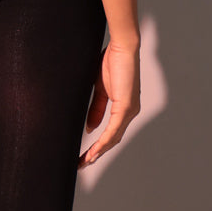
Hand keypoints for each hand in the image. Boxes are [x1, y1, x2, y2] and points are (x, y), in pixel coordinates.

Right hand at [78, 40, 140, 169]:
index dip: (98, 145)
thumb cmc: (112, 61)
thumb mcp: (100, 89)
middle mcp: (130, 112)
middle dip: (97, 153)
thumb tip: (90, 128)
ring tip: (85, 161)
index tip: (85, 155)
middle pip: (112, 140)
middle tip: (81, 164)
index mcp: (124, 107)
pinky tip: (94, 151)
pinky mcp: (126, 107)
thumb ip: (96, 109)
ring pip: (113, 138)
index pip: (111, 132)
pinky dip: (103, 142)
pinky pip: (113, 130)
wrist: (122, 47)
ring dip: (98, 152)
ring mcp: (129, 111)